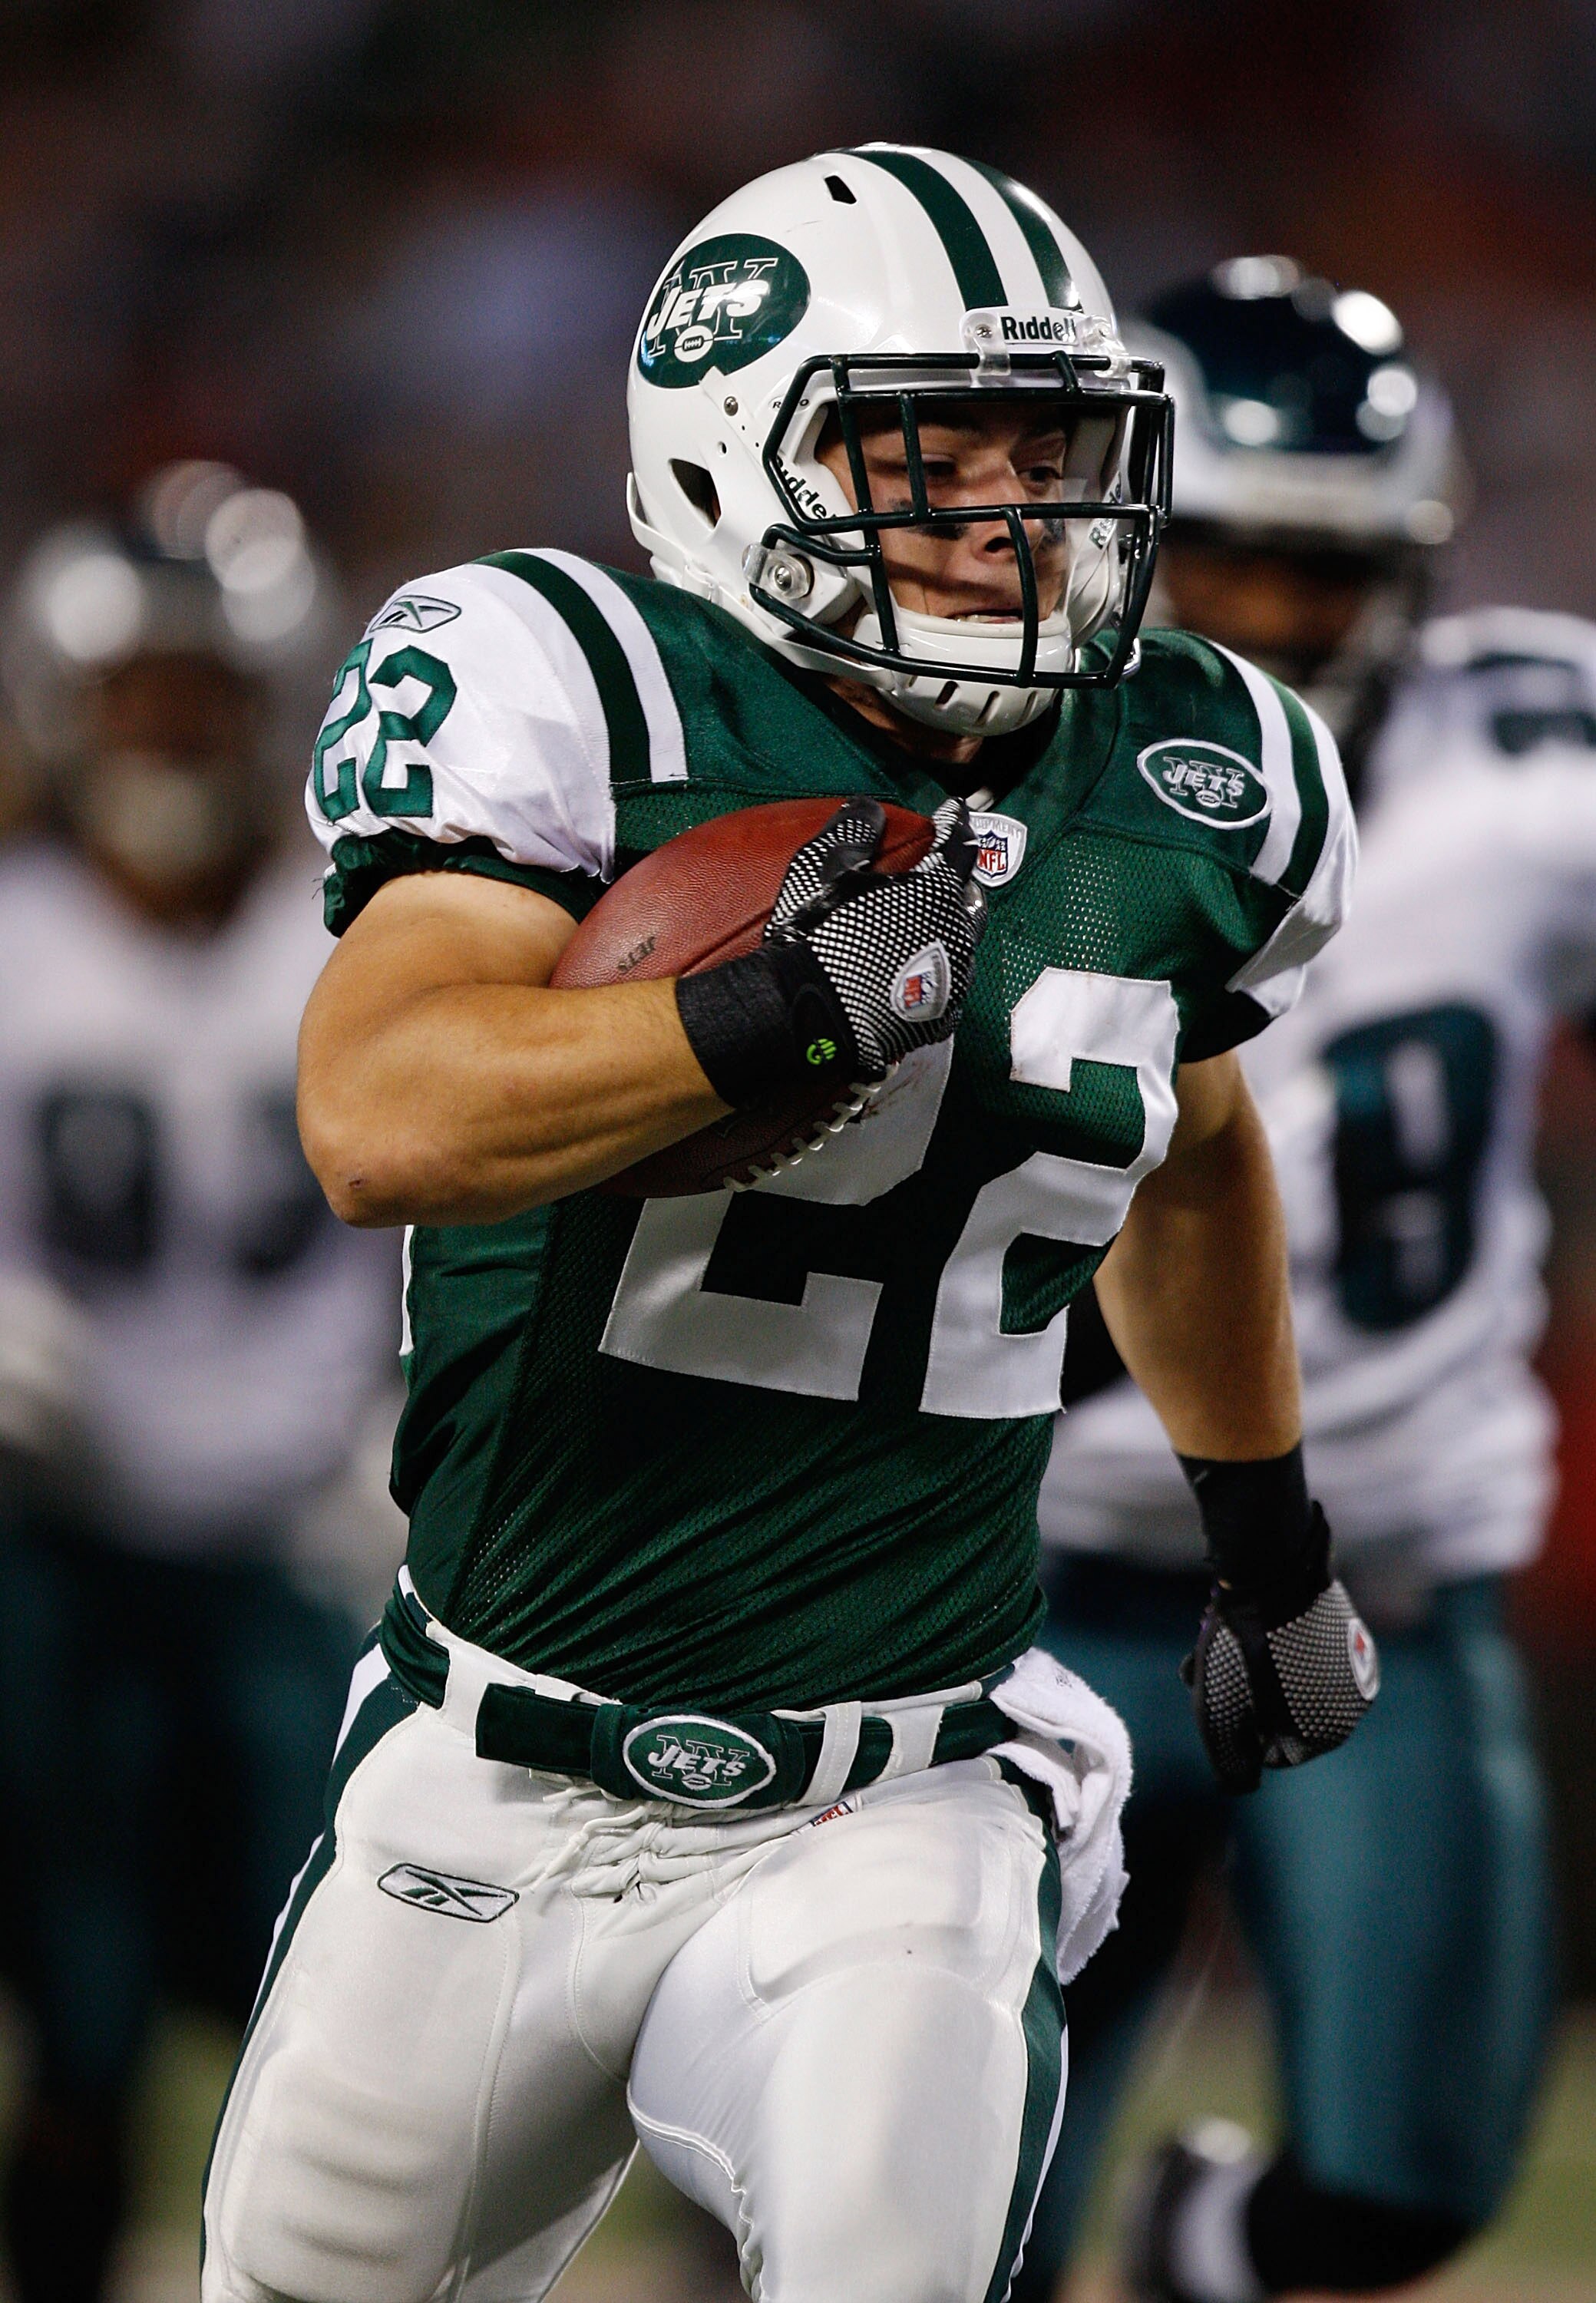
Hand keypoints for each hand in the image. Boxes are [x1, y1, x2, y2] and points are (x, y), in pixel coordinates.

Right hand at [763, 796, 986, 1081]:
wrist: (815, 1015)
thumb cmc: (822, 936)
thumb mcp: (826, 873)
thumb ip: (853, 833)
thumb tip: (868, 807)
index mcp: (936, 891)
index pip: (956, 844)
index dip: (952, 823)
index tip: (952, 810)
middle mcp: (957, 934)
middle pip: (970, 901)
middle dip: (959, 887)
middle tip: (942, 882)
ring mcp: (954, 981)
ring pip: (965, 949)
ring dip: (951, 936)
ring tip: (931, 935)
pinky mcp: (942, 1019)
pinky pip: (950, 993)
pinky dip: (938, 981)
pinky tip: (919, 982)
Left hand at [1182, 1503, 1378, 1793]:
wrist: (1270, 1568)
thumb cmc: (1242, 1646)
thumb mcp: (1222, 1715)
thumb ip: (1233, 1762)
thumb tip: (1242, 1788)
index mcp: (1331, 1729)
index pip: (1275, 1751)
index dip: (1240, 1727)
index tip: (1223, 1697)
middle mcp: (1354, 1701)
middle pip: (1282, 1714)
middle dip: (1244, 1697)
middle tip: (1215, 1670)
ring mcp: (1353, 1661)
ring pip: (1287, 1680)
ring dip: (1253, 1670)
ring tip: (1226, 1646)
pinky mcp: (1342, 1625)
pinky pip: (1298, 1648)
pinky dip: (1273, 1643)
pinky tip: (1249, 1626)